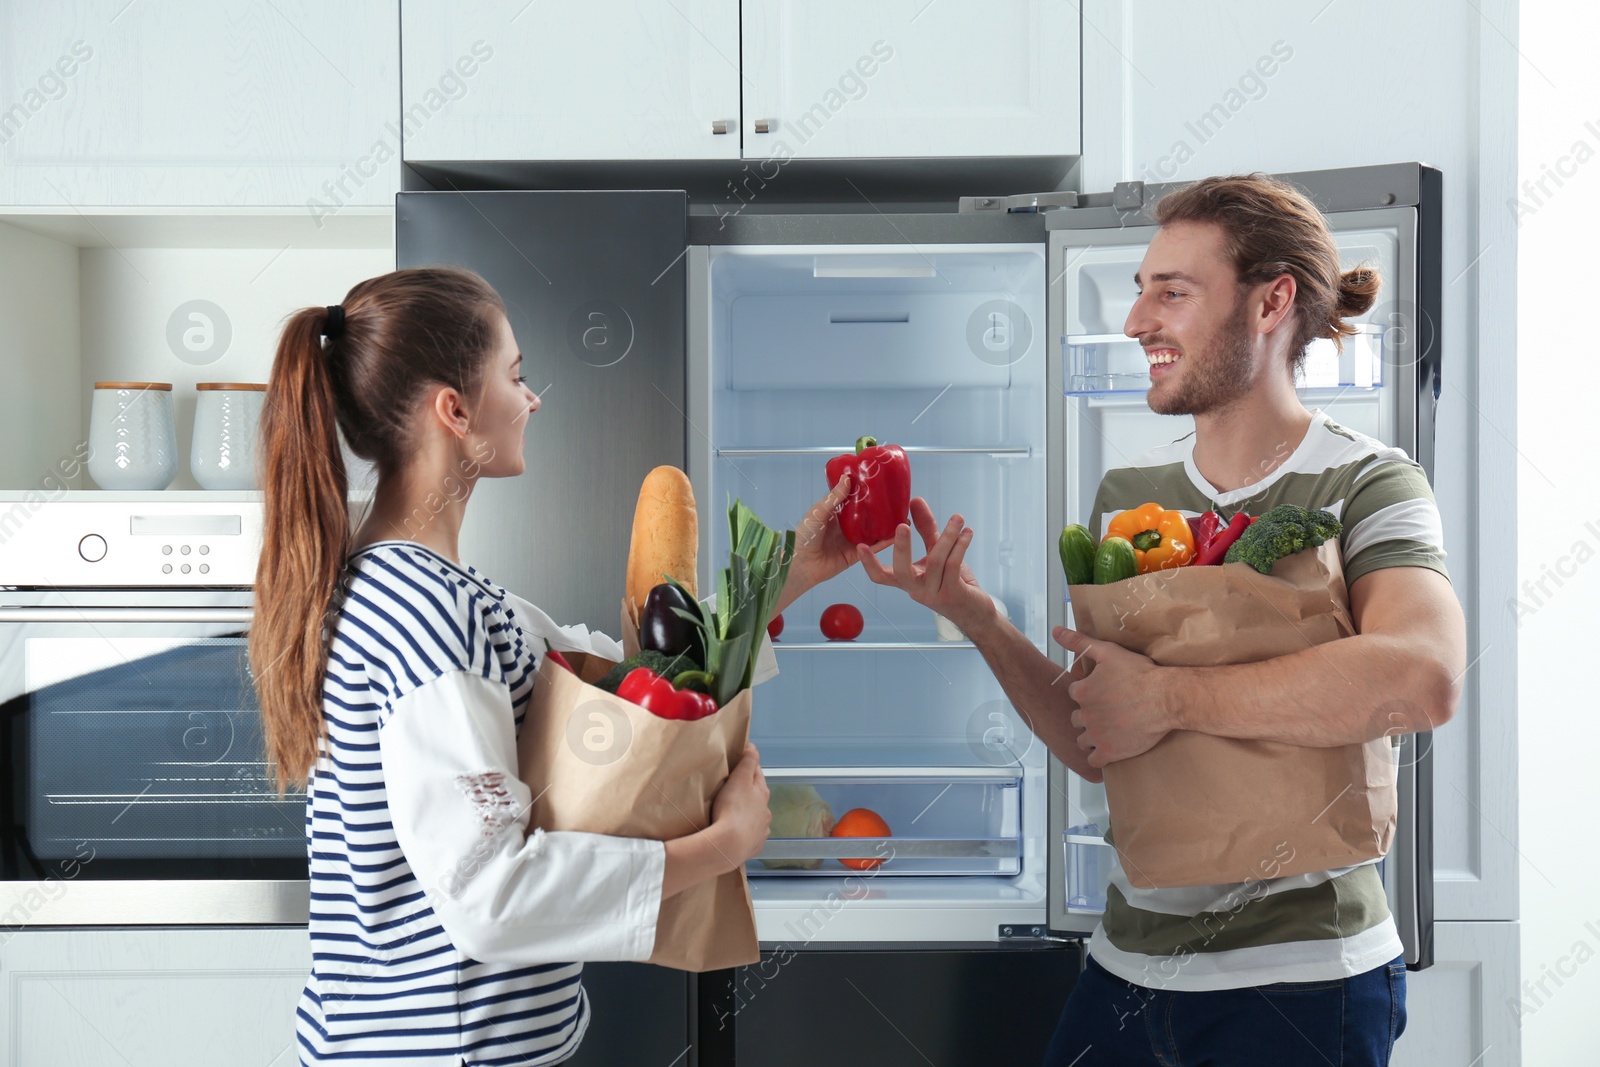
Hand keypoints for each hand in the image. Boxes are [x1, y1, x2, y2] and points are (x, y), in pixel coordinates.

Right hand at [710, 742, 770, 866]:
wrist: (728, 846)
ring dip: (745, 814)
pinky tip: (733, 833)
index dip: (747, 767)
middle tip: (728, 791)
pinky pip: (749, 836)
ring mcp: (761, 831)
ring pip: (754, 817)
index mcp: (763, 793)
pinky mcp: (753, 846)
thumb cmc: (732, 809)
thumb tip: (753, 747)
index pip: (757, 773)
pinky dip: (743, 833)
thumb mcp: (739, 779)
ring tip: (729, 814)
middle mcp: (766, 812)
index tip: (736, 765)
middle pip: (756, 797)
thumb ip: (747, 761)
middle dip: (746, 793)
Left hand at [778, 472, 893, 612]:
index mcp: (835, 513)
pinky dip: (885, 541)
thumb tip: (848, 478)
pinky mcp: (857, 554)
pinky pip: (874, 547)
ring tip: (902, 514)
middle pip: (866, 514)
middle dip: (880, 507)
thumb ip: (834, 497)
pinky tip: (897, 534)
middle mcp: (845, 526)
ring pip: (873, 530)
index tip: (879, 481)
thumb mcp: (818, 511)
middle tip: (895, 497)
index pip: (853, 499)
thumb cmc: (805, 535)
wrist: (802, 564)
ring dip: (886, 524)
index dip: (865, 491)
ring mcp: (852, 540)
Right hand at [856, 498, 993, 632]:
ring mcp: (934, 594)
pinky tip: (966, 533)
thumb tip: (914, 500)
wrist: (975, 612)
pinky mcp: (953, 594)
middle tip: (902, 525)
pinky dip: (960, 545)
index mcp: (908, 581)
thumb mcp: (936, 553)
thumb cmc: (954, 582)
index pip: (881, 576)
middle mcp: (917, 589)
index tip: (859, 545)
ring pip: (936, 561)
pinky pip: (953, 565)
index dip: (869, 563)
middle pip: (902, 571)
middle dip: (902, 548)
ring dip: (947, 536)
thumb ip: (925, 528)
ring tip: (957, 519)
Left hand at [1052, 627, 1174, 767]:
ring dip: (1092, 737)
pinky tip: (1111, 748)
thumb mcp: (1108, 651)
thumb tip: (1055, 631)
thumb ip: (1079, 642)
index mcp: (1082, 692)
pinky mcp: (1109, 753)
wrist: (1167, 698)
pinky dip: (1099, 756)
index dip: (1090, 693)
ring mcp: (1096, 736)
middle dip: (1089, 716)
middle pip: (1077, 719)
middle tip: (1110, 713)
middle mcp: (1084, 715)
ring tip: (1111, 731)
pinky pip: (1093, 761)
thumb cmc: (1141, 674)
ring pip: (1083, 740)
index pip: (1075, 695)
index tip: (1105, 693)